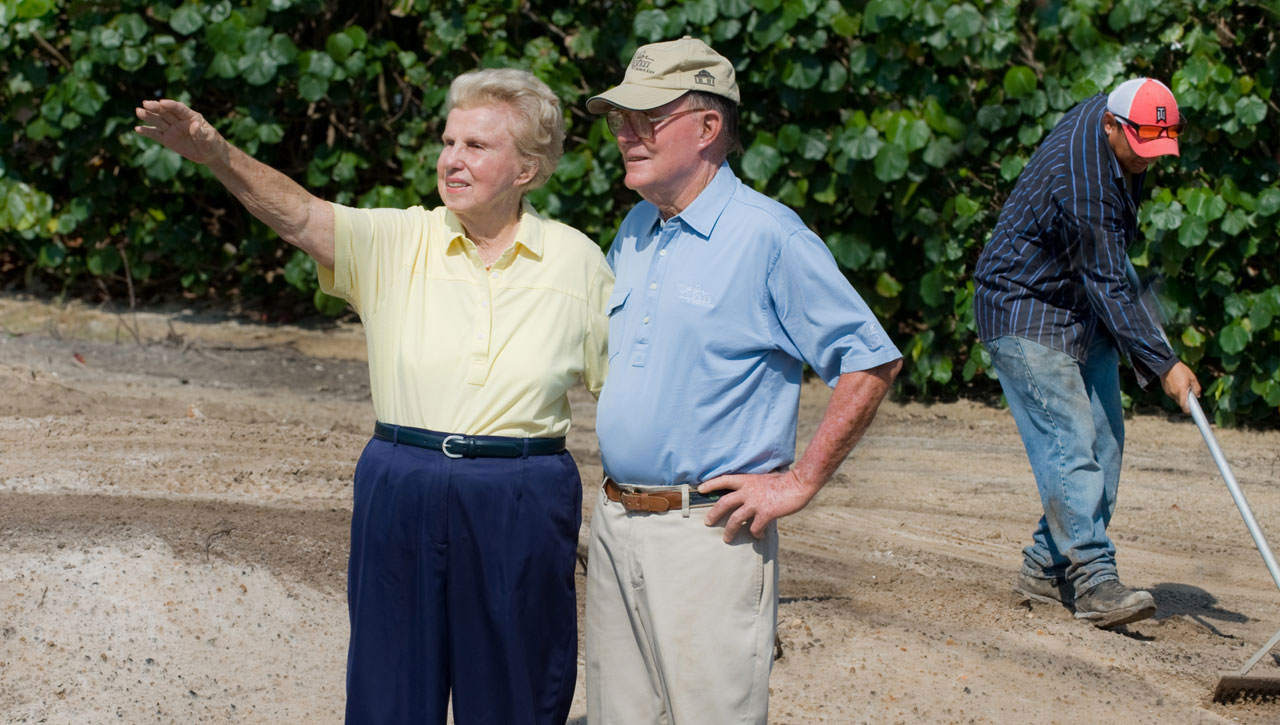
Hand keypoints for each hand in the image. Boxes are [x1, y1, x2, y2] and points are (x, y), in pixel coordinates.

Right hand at [134, 99, 226, 165]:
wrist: (210, 154)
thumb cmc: (212, 143)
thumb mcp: (210, 138)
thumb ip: (201, 132)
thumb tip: (194, 126)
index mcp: (191, 116)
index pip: (179, 108)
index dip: (171, 105)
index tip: (162, 102)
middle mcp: (179, 121)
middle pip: (166, 112)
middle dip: (156, 108)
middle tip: (145, 103)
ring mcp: (172, 129)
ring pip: (159, 121)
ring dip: (148, 116)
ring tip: (138, 111)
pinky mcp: (167, 139)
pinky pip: (156, 135)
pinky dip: (147, 132)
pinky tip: (138, 129)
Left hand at [699, 471, 816, 542]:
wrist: (798, 484)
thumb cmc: (784, 481)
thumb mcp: (764, 478)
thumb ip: (754, 486)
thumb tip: (748, 495)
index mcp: (747, 480)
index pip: (724, 479)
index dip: (711, 484)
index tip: (700, 489)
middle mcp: (748, 491)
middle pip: (724, 503)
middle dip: (713, 514)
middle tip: (707, 522)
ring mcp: (756, 503)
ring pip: (735, 519)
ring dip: (729, 531)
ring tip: (726, 538)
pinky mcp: (765, 513)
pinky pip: (755, 528)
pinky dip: (755, 534)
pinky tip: (759, 536)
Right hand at [1160, 361, 1199, 413]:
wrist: (1167, 365)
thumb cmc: (1181, 370)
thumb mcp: (1192, 378)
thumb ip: (1196, 388)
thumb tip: (1198, 395)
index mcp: (1182, 391)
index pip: (1184, 406)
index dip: (1188, 411)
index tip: (1192, 412)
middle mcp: (1174, 394)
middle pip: (1181, 403)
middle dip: (1185, 400)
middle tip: (1189, 393)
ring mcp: (1169, 392)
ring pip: (1176, 398)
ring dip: (1181, 395)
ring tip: (1182, 386)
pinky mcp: (1165, 390)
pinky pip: (1172, 394)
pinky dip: (1176, 392)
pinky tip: (1177, 384)